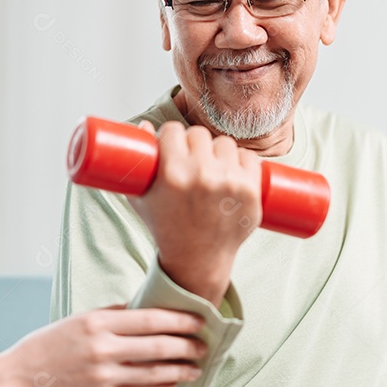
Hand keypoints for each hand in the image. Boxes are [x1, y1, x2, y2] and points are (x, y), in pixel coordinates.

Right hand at [7, 306, 205, 386]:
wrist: (21, 376)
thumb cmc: (52, 342)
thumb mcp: (80, 318)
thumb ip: (113, 312)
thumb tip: (147, 305)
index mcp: (98, 321)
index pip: (150, 319)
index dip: (179, 320)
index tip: (199, 320)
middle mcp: (103, 347)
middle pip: (157, 345)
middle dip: (186, 345)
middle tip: (204, 345)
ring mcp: (103, 374)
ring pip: (154, 372)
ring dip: (181, 369)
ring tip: (197, 368)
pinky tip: (174, 383)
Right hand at [128, 121, 261, 305]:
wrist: (197, 260)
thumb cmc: (165, 228)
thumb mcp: (141, 198)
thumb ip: (135, 162)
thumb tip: (144, 125)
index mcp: (173, 174)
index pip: (174, 130)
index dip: (171, 136)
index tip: (172, 146)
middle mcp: (202, 175)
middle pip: (199, 134)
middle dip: (193, 144)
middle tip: (191, 159)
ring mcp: (230, 182)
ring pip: (224, 143)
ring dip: (218, 152)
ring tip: (211, 167)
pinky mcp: (251, 190)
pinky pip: (249, 157)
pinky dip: (241, 162)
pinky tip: (232, 171)